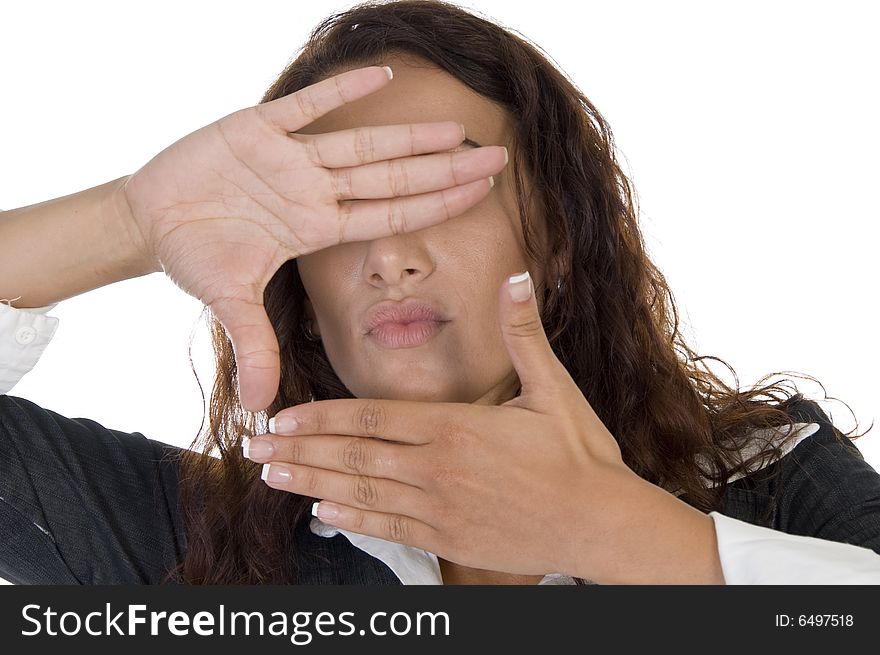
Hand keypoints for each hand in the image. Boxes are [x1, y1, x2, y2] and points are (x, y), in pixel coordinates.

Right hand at [119, 65, 507, 411]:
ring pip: (360, 143)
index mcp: (315, 228)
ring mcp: (289, 158)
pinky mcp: (256, 128)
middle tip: (499, 157)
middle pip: (392, 178)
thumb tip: (264, 405)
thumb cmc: (197, 256)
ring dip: (407, 135)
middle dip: (444, 168)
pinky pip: (304, 106)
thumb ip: (254, 345)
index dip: (436, 204)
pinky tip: (378, 74)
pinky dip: (337, 91)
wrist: (152, 219)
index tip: (482, 194)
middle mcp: (313, 190)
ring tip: (456, 128)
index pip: (390, 215)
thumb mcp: (229, 301)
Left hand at [245, 270, 651, 578]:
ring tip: (271, 477)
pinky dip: (352, 522)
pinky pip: (390, 529)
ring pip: (361, 494)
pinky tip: (322, 515)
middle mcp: (439, 469)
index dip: (321, 418)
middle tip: (251, 447)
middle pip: (353, 456)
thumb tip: (516, 277)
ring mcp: (440, 509)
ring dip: (311, 485)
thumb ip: (523, 333)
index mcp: (457, 428)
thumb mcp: (555, 387)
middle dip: (297, 450)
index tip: (281, 416)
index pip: (372, 418)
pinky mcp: (450, 539)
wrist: (602, 524)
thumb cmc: (580, 454)